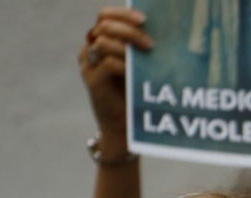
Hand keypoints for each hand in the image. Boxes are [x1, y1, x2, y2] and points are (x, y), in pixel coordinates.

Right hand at [80, 7, 151, 142]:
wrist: (126, 129)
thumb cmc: (137, 96)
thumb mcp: (140, 66)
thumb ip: (142, 48)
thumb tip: (162, 30)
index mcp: (102, 41)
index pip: (105, 16)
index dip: (122, 14)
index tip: (145, 20)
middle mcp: (91, 49)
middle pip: (104, 26)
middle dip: (129, 31)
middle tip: (150, 43)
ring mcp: (88, 65)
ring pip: (103, 43)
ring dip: (128, 46)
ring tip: (148, 55)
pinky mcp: (91, 82)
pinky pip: (106, 64)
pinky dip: (123, 65)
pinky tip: (135, 71)